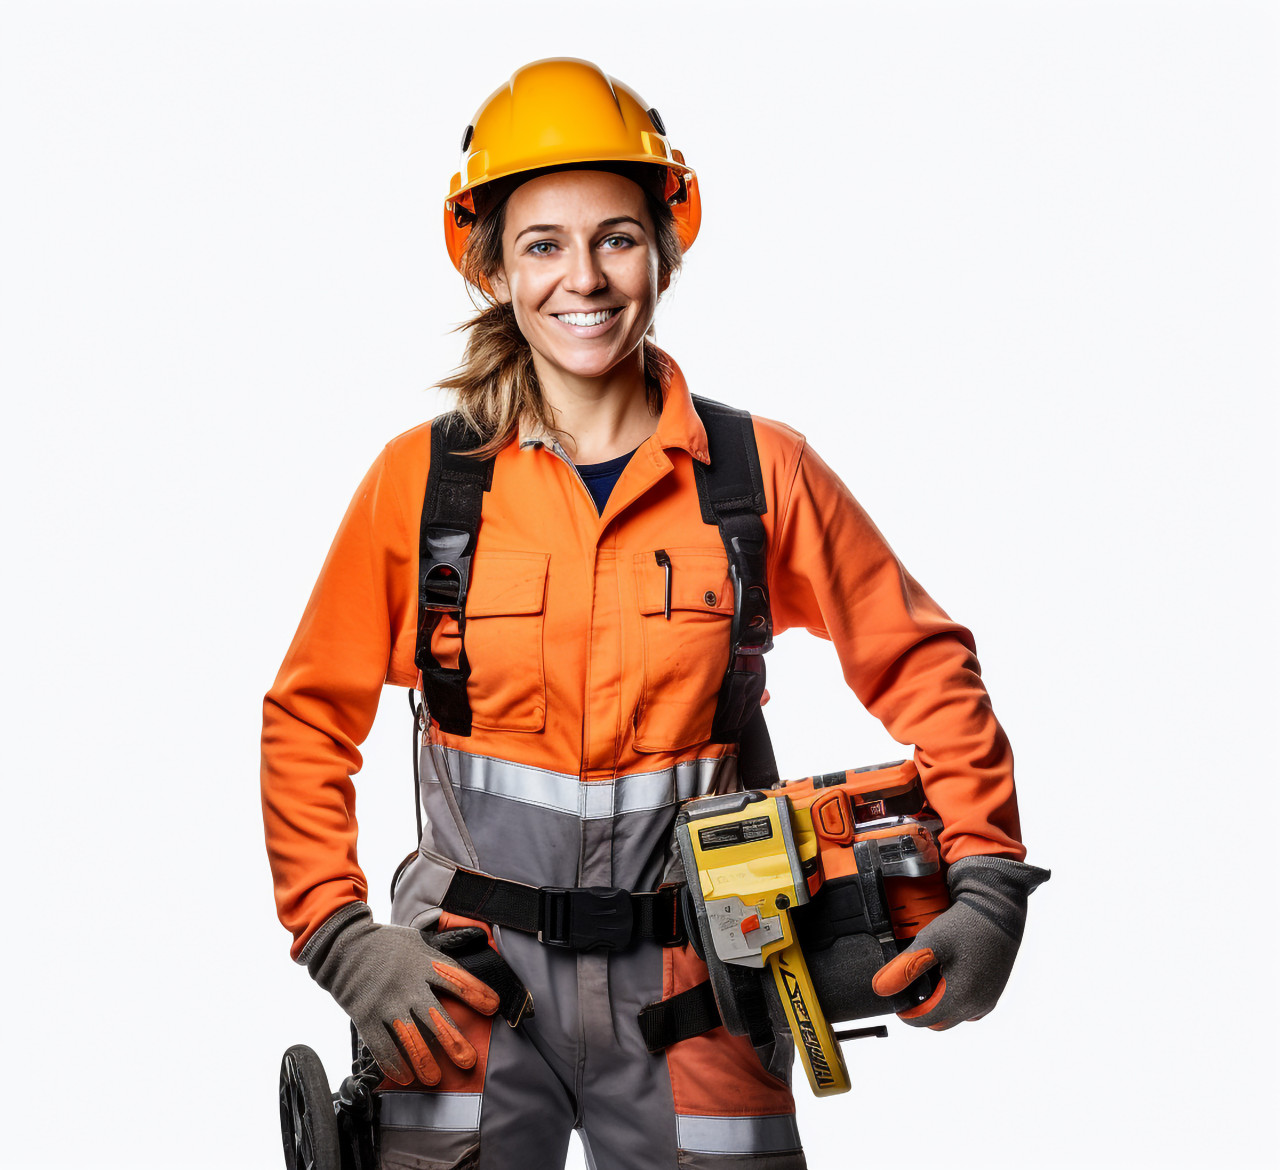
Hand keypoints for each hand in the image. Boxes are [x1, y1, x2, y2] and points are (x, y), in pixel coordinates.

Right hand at [301, 903, 500, 1084]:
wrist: (343, 944)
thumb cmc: (383, 942)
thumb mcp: (416, 938)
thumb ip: (438, 948)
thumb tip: (468, 940)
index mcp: (423, 963)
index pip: (456, 979)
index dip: (476, 992)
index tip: (493, 1006)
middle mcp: (408, 984)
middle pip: (435, 1016)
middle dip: (452, 1040)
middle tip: (467, 1060)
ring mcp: (386, 1002)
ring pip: (409, 1036)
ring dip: (423, 1060)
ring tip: (434, 1079)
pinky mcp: (366, 1015)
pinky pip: (381, 1045)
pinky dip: (393, 1063)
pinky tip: (405, 1077)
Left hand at [872, 856, 1049, 1030]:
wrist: (997, 906)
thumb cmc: (965, 924)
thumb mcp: (929, 942)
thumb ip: (905, 968)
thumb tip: (880, 989)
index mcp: (961, 998)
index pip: (923, 1020)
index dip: (905, 1009)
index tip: (897, 989)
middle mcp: (978, 1005)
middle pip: (938, 1020)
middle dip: (922, 1005)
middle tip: (912, 979)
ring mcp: (989, 999)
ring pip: (954, 1014)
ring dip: (939, 1001)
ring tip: (930, 972)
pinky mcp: (994, 990)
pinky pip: (969, 1005)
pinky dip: (955, 996)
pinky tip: (948, 971)